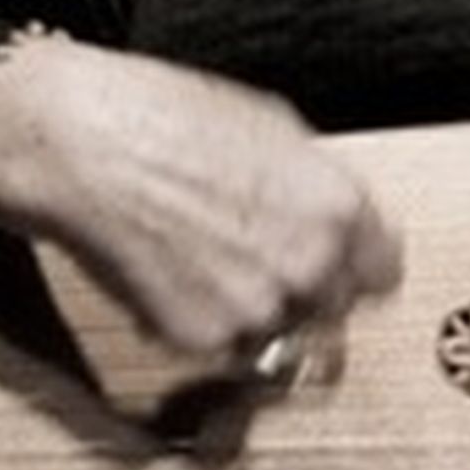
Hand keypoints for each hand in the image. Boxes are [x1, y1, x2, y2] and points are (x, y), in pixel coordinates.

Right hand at [0, 36, 401, 354]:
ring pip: (277, 336)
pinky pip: (221, 349)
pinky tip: (174, 277)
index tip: (343, 272)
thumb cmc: (163, 120)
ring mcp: (257, 309)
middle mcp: (309, 264)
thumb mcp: (272, 127)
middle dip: (304, 292)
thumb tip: (327, 211)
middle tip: (258, 262)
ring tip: (206, 262)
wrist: (84, 149)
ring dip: (252, 313)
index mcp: (337, 205)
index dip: (357, 269)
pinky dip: (202, 326)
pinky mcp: (202, 341)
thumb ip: (314, 184)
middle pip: (334, 310)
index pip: (384, 272)